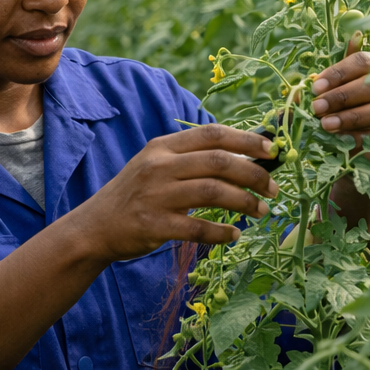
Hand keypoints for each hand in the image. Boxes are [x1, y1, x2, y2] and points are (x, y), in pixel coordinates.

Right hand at [67, 124, 280, 260]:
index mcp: (163, 147)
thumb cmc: (136, 195)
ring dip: (244, 202)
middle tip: (274, 188)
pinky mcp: (154, 225)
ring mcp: (156, 195)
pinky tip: (234, 235)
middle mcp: (159, 166)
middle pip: (218, 162)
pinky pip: (197, 228)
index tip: (272, 150)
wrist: (95, 227)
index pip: (212, 134)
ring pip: (213, 192)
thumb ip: (192, 159)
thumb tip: (245, 157)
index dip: (247, 140)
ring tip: (261, 211)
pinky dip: (222, 232)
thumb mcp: (156, 166)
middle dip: (254, 174)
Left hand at [310, 34, 369, 171]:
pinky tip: (346, 141)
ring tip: (327, 125)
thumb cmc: (353, 113)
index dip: (338, 73)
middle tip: (317, 108)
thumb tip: (315, 73)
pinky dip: (367, 137)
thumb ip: (329, 84)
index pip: (362, 62)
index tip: (316, 88)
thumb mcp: (339, 96)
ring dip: (353, 117)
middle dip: (342, 97)